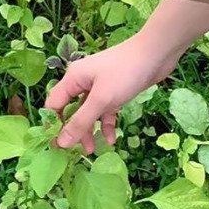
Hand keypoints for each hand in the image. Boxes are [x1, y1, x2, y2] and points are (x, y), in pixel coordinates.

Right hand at [43, 31, 181, 153]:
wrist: (155, 56)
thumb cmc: (124, 74)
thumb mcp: (101, 100)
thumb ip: (81, 121)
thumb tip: (60, 142)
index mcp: (73, 79)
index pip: (54, 104)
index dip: (54, 125)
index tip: (57, 147)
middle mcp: (83, 82)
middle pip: (71, 110)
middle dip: (74, 131)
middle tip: (78, 153)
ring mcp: (99, 87)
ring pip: (89, 113)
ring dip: (90, 130)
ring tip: (93, 150)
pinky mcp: (114, 92)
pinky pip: (105, 111)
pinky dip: (106, 124)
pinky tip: (111, 139)